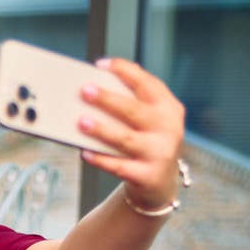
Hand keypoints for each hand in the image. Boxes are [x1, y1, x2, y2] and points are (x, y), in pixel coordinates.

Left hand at [76, 58, 186, 210]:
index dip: (124, 71)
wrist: (160, 184)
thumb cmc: (148, 143)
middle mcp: (168, 129)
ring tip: (81, 122)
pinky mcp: (147, 176)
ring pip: (125, 139)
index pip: (147, 83)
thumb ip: (134, 101)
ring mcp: (159, 153)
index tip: (100, 65)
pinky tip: (85, 153)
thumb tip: (101, 82)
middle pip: (133, 110)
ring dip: (101, 130)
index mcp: (168, 108)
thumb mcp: (151, 120)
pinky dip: (100, 159)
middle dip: (108, 100)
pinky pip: (119, 166)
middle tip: (85, 91)